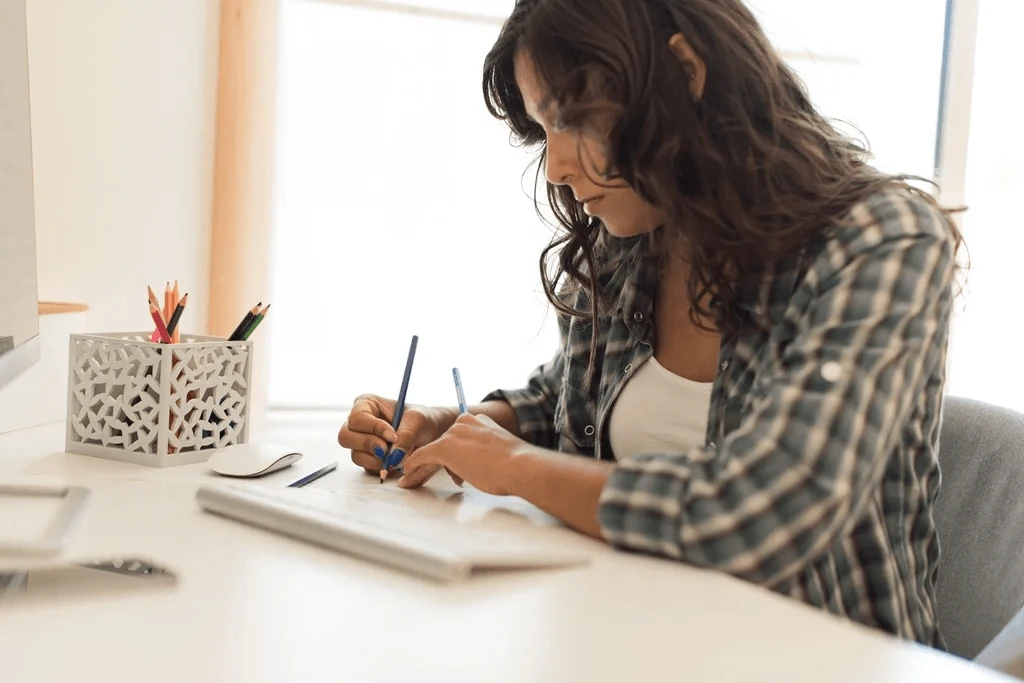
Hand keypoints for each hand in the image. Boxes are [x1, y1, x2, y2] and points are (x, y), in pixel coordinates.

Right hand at [337, 395, 452, 473]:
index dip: (373, 428)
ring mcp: (360, 442)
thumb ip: (406, 434)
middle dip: (368, 445)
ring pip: (355, 455)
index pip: (357, 417)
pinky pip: (366, 468)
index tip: (393, 436)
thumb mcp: (418, 420)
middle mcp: (358, 423)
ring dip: (377, 460)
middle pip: (345, 437)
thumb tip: (394, 455)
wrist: (430, 434)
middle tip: (388, 451)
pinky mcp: (367, 458)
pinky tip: (396, 462)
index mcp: (366, 404)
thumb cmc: (421, 419)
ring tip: (398, 456)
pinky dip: (382, 468)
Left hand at [398, 413, 526, 494]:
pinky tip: (407, 473)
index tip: (447, 462)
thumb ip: (487, 453)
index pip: (459, 436)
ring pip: (433, 450)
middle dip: (433, 461)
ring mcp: (454, 433)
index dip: (452, 452)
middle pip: (444, 442)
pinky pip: (422, 455)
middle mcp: (465, 422)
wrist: (519, 466)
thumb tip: (480, 465)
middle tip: (420, 474)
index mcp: (481, 421)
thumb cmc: (515, 466)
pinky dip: (413, 465)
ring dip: (421, 466)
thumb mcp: (500, 453)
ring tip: (411, 480)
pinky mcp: (444, 447)